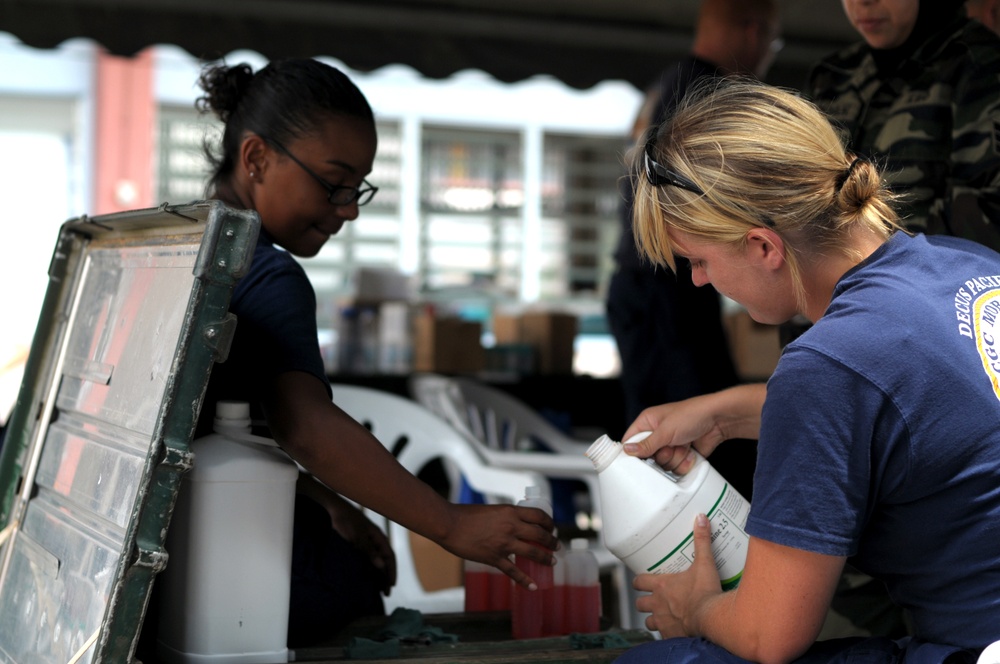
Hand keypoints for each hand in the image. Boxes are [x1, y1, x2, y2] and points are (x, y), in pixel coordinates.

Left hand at [327, 501, 396, 594]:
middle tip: (385, 592)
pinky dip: (368, 569)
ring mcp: (367, 541)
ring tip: (377, 588)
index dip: (391, 571)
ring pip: (376, 560)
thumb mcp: (358, 537)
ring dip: (378, 574)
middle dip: (386, 576)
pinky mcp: (358, 543)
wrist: (334, 510)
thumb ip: (369, 551)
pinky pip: (367, 559)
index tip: (391, 585)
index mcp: (378, 537)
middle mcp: (375, 540)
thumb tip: (382, 565)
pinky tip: (366, 577)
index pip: (390, 556)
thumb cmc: (347, 522)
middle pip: (384, 560)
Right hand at [440, 503, 556, 589]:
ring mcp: (504, 544)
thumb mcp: (492, 510)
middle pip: (540, 535)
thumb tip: (515, 524)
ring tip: (552, 562)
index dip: (549, 522)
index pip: (538, 516)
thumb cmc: (466, 515)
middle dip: (551, 541)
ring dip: (545, 558)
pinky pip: (514, 571)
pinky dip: (525, 580)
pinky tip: (533, 586)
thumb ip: (505, 517)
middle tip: (556, 546)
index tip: (551, 527)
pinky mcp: (494, 558)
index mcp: (510, 512)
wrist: (449, 524)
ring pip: (532, 553)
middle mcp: (511, 527)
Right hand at [622, 384, 764, 472]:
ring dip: (675, 458)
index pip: (631, 440)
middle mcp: (658, 434)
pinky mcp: (682, 454)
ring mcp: (670, 445)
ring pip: (663, 465)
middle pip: (647, 457)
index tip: (638, 460)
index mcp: (648, 422)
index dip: (632, 452)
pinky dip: (685, 462)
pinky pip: (676, 468)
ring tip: (683, 445)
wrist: (718, 420)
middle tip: (669, 446)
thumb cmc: (692, 414)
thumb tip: (627, 450)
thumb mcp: (665, 430)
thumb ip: (646, 444)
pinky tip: (690, 451)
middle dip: (661, 455)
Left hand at [633, 514, 721, 635]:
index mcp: (661, 586)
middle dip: (644, 601)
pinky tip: (674, 631)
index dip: (638, 581)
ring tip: (663, 616)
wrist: (711, 619)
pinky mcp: (670, 635)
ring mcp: (662, 621)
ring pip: (648, 621)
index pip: (639, 582)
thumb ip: (702, 541)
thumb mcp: (704, 563)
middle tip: (653, 599)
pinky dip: (666, 633)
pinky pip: (662, 635)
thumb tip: (700, 518)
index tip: (642, 581)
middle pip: (640, 603)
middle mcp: (657, 604)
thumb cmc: (705, 593)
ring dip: (653, 618)